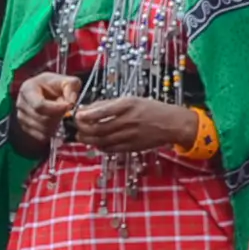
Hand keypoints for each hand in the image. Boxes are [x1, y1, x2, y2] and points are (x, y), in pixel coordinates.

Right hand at [13, 70, 79, 145]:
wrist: (46, 91)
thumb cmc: (55, 85)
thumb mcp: (65, 80)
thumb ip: (71, 87)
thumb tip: (70, 102)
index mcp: (28, 89)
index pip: (39, 105)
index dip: (56, 109)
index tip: (68, 106)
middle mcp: (21, 104)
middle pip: (42, 119)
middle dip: (58, 117)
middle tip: (66, 112)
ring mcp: (21, 117)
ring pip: (42, 129)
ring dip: (56, 126)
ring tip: (61, 116)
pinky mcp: (25, 127)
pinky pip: (41, 136)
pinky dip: (51, 132)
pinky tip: (56, 123)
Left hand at [70, 96, 195, 155]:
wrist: (171, 124)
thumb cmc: (151, 109)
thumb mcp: (131, 100)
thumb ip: (110, 105)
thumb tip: (88, 108)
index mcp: (127, 105)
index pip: (102, 111)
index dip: (87, 115)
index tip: (77, 115)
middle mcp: (128, 120)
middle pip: (99, 128)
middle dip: (84, 130)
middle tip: (77, 128)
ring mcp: (130, 135)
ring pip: (103, 141)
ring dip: (89, 140)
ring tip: (81, 137)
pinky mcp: (132, 147)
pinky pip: (111, 149)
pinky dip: (101, 147)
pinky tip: (96, 144)